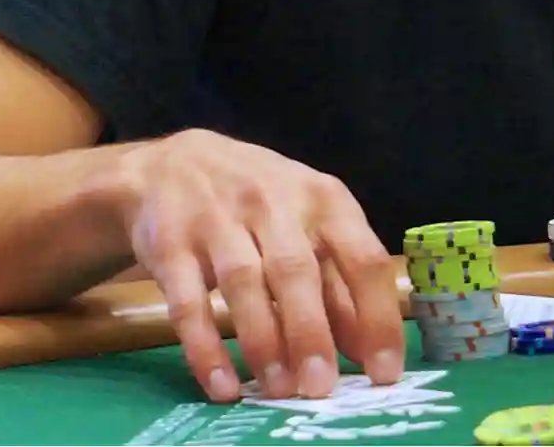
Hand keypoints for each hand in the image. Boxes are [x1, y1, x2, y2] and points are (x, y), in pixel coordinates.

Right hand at [109, 130, 402, 404]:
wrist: (172, 163)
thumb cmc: (259, 201)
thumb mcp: (308, 226)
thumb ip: (336, 284)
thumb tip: (365, 351)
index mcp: (323, 199)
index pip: (362, 257)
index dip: (376, 316)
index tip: (383, 372)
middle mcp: (272, 203)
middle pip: (296, 270)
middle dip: (311, 333)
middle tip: (321, 387)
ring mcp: (216, 219)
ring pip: (243, 283)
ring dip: (263, 342)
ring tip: (279, 390)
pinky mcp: (170, 244)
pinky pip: (188, 301)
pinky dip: (206, 347)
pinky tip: (223, 385)